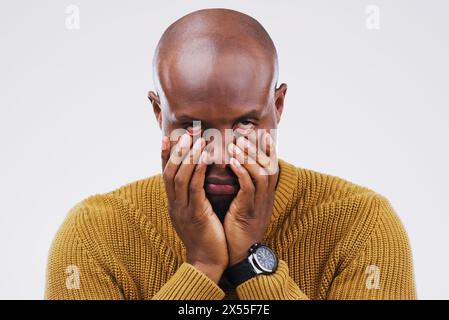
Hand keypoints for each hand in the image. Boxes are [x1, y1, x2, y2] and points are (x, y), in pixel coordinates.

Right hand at [161, 133, 228, 282]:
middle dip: (177, 151)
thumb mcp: (196, 212)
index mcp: (174, 203)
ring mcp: (183, 210)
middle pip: (169, 172)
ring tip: (197, 139)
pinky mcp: (195, 215)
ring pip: (179, 177)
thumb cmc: (207, 235)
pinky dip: (198, 170)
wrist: (208, 261)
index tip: (168, 136)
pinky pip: (195, 188)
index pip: (166, 174)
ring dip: (188, 156)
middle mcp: (174, 204)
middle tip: (185, 133)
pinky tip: (205, 158)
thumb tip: (198, 177)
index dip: (166, 155)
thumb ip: (194, 195)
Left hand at [224, 131, 277, 265]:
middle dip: (256, 148)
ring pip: (260, 174)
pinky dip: (241, 172)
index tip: (261, 133)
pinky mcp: (249, 211)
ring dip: (248, 157)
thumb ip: (243, 187)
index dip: (268, 150)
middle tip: (242, 134)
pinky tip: (231, 162)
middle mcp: (266, 196)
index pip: (271, 166)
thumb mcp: (244, 204)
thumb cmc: (238, 227)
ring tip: (235, 144)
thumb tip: (236, 169)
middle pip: (268, 165)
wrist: (240, 254)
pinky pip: (248, 188)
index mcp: (265, 194)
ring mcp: (259, 203)